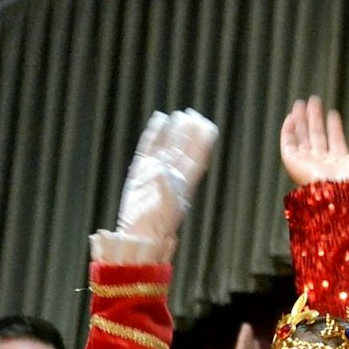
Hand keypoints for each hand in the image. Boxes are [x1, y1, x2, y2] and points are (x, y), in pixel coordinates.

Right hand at [114, 109, 218, 245]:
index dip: (203, 141)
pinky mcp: (141, 170)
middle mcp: (173, 173)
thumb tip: (163, 170)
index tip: (208, 125)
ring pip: (168, 145)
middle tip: (193, 114)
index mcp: (186, 181)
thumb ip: (166, 186)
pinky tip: (159, 120)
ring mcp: (156, 170)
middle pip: (184, 147)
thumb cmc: (157, 222)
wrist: (140, 234)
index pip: (197, 156)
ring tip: (179, 115)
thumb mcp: (167, 204)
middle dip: (189, 132)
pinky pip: (149, 147)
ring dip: (174, 131)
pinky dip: (154, 134)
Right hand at [280, 97, 348, 186]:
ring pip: (301, 137)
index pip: (335, 141)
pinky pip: (287, 143)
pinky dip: (288, 130)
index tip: (333, 113)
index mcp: (339, 164)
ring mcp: (306, 162)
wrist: (337, 192)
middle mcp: (322, 163)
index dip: (334, 127)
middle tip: (314, 101)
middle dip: (315, 118)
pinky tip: (291, 116)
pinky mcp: (292, 162)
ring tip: (301, 103)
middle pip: (316, 136)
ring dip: (300, 120)